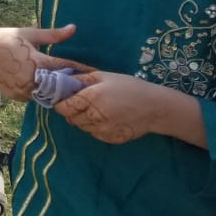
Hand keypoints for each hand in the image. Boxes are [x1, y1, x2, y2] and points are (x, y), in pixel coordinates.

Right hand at [0, 24, 79, 101]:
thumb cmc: (5, 38)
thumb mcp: (29, 34)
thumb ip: (53, 35)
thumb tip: (74, 28)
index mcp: (37, 62)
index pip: (65, 68)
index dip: (80, 70)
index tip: (94, 72)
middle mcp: (31, 79)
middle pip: (58, 86)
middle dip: (69, 84)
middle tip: (82, 84)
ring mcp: (22, 90)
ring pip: (46, 94)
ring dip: (55, 91)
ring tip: (66, 88)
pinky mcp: (15, 96)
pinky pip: (33, 96)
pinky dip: (39, 92)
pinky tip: (45, 88)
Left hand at [54, 71, 169, 144]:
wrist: (155, 107)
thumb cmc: (129, 87)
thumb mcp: (104, 76)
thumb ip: (81, 79)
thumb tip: (62, 80)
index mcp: (91, 98)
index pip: (64, 106)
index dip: (60, 103)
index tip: (61, 98)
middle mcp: (95, 116)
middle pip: (71, 118)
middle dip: (71, 111)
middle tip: (80, 103)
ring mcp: (103, 130)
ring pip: (82, 127)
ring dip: (82, 119)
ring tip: (95, 109)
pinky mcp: (110, 139)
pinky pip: (94, 134)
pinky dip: (94, 127)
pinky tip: (105, 117)